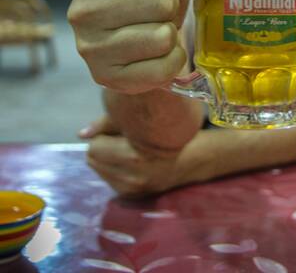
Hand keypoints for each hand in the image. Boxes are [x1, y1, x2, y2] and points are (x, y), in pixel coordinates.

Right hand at [67, 0, 192, 93]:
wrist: (134, 46)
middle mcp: (82, 11)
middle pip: (160, 2)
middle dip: (171, 6)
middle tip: (159, 12)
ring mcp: (91, 48)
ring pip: (163, 36)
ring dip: (171, 33)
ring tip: (156, 30)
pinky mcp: (108, 78)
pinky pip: (165, 67)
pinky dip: (173, 60)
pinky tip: (157, 54)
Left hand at [80, 116, 210, 196]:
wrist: (193, 158)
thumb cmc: (168, 131)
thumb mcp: (141, 121)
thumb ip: (107, 124)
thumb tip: (80, 134)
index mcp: (133, 156)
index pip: (94, 146)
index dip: (104, 134)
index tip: (118, 128)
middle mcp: (130, 178)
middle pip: (92, 159)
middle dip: (102, 146)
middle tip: (121, 137)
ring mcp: (131, 190)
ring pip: (98, 169)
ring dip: (107, 158)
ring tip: (127, 148)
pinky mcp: (131, 196)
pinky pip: (108, 179)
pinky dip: (114, 168)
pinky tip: (131, 160)